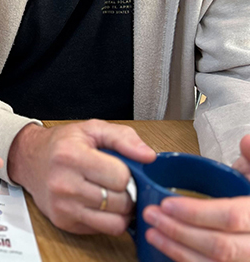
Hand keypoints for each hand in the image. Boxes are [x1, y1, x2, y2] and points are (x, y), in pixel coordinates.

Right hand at [8, 119, 156, 234]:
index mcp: (70, 156)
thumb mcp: (91, 129)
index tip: (118, 167)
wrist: (28, 159)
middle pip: (120, 202)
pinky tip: (97, 203)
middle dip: (125, 192)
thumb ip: (123, 137)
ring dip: (119, 210)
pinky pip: (102, 230)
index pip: (121, 177)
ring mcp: (63, 206)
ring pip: (115, 222)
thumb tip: (148, 156)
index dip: (126, 172)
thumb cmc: (61, 145)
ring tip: (110, 195)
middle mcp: (63, 183)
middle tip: (114, 182)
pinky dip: (106, 219)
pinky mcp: (64, 222)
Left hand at [143, 134, 249, 260]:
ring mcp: (247, 260)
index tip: (167, 203)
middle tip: (151, 215)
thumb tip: (246, 142)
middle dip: (180, 232)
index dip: (197, 213)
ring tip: (152, 231)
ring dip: (177, 249)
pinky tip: (166, 247)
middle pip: (220, 247)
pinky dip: (184, 260)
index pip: (231, 217)